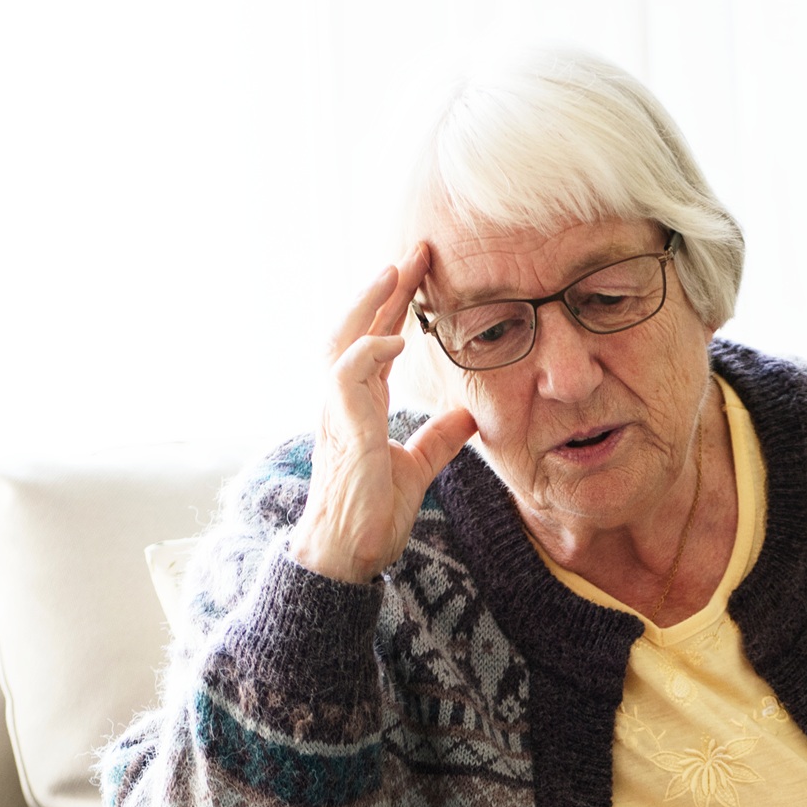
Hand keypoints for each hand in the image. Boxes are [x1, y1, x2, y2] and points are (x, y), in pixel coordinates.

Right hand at [289, 245, 479, 584]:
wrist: (349, 555)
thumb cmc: (372, 515)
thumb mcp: (416, 468)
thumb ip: (438, 439)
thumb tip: (468, 417)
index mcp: (361, 404)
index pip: (379, 340)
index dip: (397, 304)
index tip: (423, 270)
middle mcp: (344, 401)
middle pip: (359, 326)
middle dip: (385, 287)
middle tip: (415, 251)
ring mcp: (338, 413)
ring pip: (343, 339)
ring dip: (368, 303)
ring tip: (395, 271)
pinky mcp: (343, 430)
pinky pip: (347, 376)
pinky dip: (368, 352)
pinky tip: (395, 338)